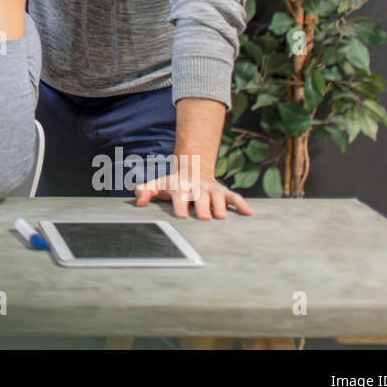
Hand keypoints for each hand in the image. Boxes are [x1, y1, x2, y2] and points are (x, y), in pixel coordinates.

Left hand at [135, 172, 253, 218]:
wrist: (192, 169)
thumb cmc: (172, 184)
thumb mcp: (156, 185)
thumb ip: (144, 192)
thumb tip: (139, 203)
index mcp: (180, 186)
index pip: (179, 195)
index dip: (180, 204)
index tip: (181, 215)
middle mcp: (197, 186)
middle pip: (200, 196)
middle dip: (203, 205)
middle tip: (205, 217)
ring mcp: (211, 188)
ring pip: (218, 196)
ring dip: (220, 205)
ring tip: (222, 217)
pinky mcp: (223, 192)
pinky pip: (234, 197)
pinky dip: (241, 204)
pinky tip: (248, 214)